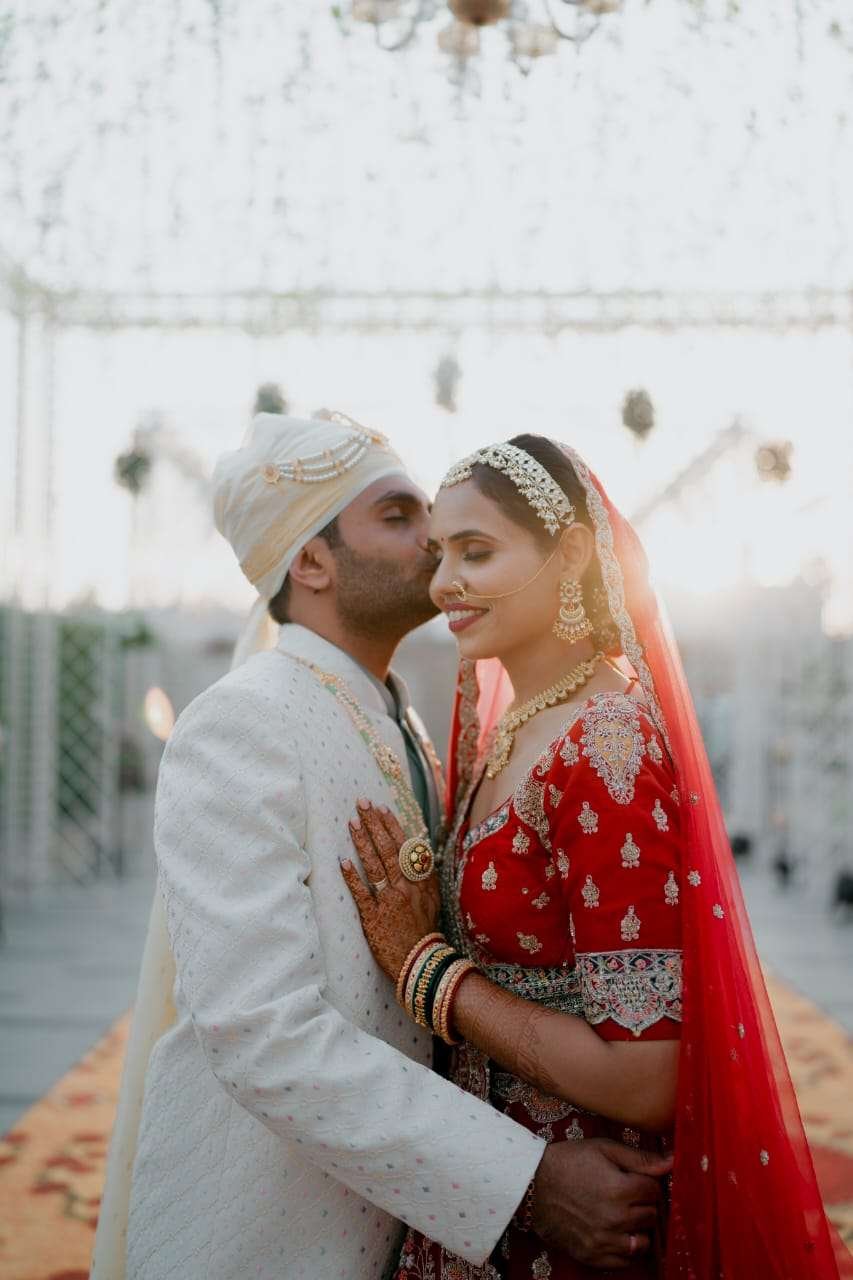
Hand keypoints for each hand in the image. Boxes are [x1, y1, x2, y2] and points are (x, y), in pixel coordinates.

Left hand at [340, 802, 440, 982]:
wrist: (421, 962)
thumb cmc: (424, 931)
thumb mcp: (432, 900)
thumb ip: (425, 876)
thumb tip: (420, 853)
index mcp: (421, 881)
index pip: (405, 846)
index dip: (392, 826)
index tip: (382, 809)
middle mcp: (406, 887)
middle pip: (389, 849)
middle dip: (374, 824)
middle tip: (362, 804)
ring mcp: (390, 901)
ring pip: (375, 865)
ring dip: (363, 842)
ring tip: (352, 822)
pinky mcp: (374, 917)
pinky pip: (362, 893)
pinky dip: (352, 876)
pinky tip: (342, 861)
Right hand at [531, 1138, 671, 1268]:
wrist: (532, 1185)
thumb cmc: (569, 1162)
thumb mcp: (603, 1150)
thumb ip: (640, 1158)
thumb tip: (673, 1162)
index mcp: (620, 1189)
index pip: (655, 1191)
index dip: (646, 1183)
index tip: (634, 1180)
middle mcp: (615, 1219)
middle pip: (651, 1216)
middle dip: (643, 1204)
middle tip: (626, 1195)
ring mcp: (604, 1241)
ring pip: (643, 1242)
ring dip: (637, 1228)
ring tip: (622, 1215)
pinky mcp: (593, 1256)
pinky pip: (625, 1262)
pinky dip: (625, 1249)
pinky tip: (615, 1233)